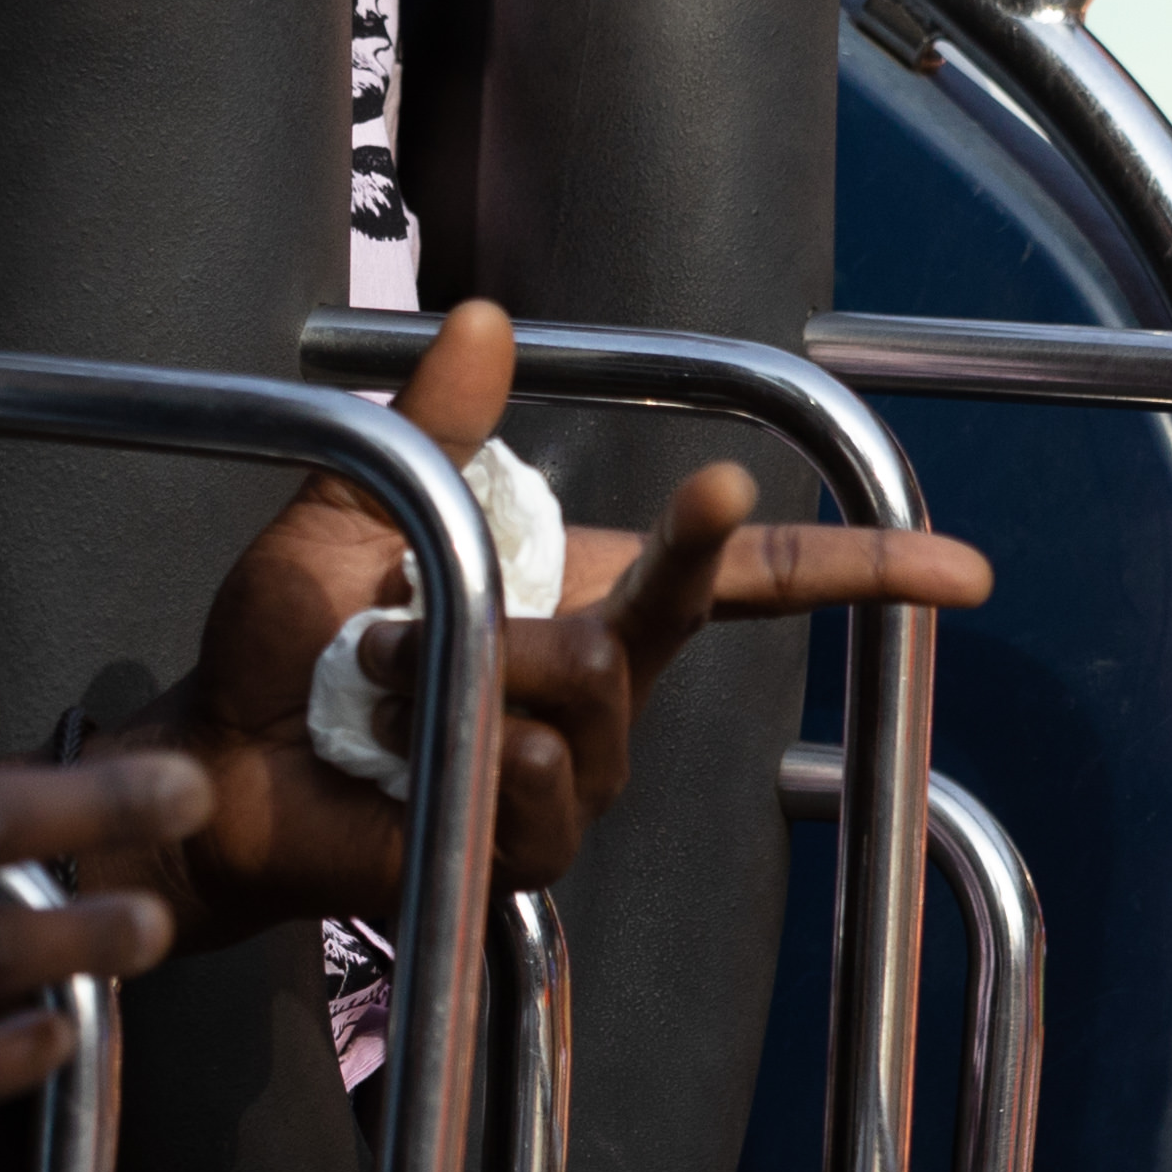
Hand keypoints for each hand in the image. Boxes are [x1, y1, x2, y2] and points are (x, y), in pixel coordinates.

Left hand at [103, 303, 994, 943]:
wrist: (212, 767)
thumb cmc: (280, 648)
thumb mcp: (346, 511)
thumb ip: (428, 430)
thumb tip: (486, 322)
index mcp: (578, 595)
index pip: (746, 588)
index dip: (855, 571)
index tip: (959, 568)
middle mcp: (597, 688)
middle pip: (682, 624)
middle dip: (694, 556)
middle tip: (714, 493)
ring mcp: (568, 776)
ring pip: (601, 702)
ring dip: (500, 664)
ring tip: (393, 660)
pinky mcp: (522, 849)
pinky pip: (546, 790)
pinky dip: (484, 751)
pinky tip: (428, 742)